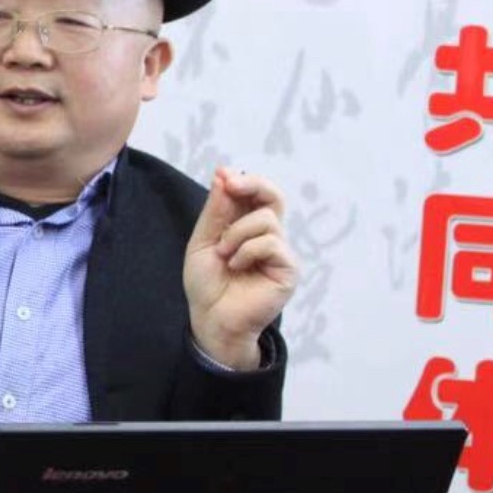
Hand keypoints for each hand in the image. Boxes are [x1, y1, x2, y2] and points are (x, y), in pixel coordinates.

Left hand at [183, 168, 297, 368]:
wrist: (211, 319)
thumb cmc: (207, 284)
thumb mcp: (204, 240)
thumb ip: (217, 210)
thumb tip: (224, 174)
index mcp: (247, 226)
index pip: (255, 194)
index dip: (243, 180)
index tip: (223, 174)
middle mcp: (268, 236)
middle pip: (274, 196)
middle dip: (254, 184)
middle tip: (232, 184)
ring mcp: (280, 252)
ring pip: (266, 219)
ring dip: (237, 233)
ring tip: (224, 254)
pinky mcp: (288, 269)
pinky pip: (272, 243)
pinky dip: (247, 251)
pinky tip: (236, 266)